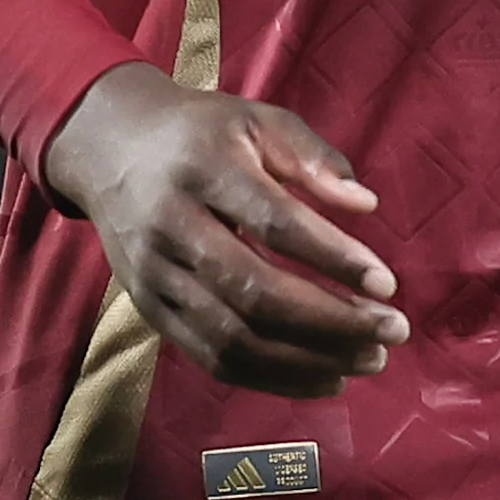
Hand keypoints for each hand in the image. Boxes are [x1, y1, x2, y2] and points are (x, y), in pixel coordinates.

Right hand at [43, 63, 408, 398]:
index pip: (274, 223)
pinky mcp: (149, 310)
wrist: (107, 149)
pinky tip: (322, 377)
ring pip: (234, 338)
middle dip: (333, 322)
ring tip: (368, 361)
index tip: (388, 284)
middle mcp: (173, 227)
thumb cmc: (201, 133)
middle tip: (392, 332)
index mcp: (205, 170)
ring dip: (308, 361)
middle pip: (256, 293)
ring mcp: (156, 276)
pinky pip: (211, 358)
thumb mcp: (257, 120)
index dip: (334, 258)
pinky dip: (271, 378)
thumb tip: (366, 205)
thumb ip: (311, 157)